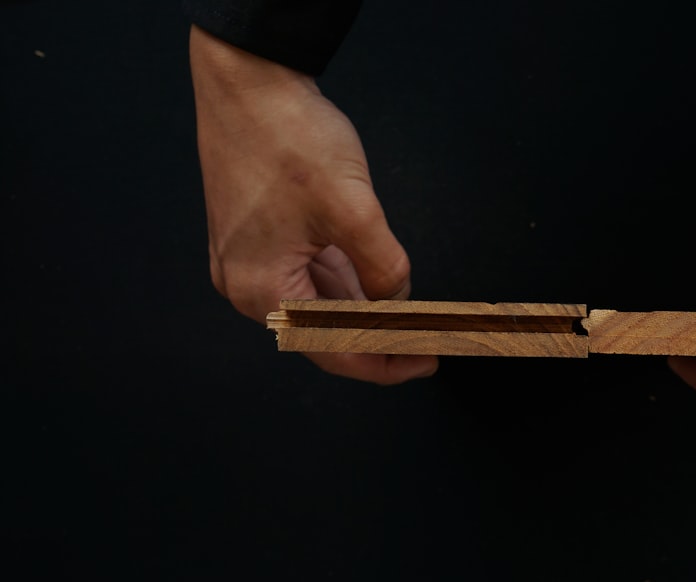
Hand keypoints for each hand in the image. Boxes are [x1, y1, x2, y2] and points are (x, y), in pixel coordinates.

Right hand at [188, 25, 436, 383]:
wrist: (248, 80)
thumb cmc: (288, 137)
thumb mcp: (353, 210)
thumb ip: (383, 268)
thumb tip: (399, 303)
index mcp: (260, 288)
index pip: (332, 350)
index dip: (385, 363)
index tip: (425, 362)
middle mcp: (245, 285)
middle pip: (322, 334)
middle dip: (377, 338)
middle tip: (426, 342)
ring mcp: (248, 262)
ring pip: (318, 306)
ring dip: (363, 313)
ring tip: (410, 320)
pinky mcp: (257, 239)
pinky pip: (308, 278)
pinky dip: (344, 287)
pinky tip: (376, 290)